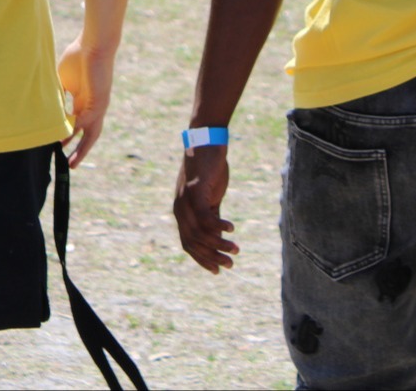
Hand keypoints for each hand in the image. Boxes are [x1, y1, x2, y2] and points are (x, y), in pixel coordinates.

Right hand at [56, 36, 113, 167]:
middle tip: (70, 165)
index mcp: (83, 101)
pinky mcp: (100, 100)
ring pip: (91, 132)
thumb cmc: (79, 56)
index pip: (76, 125)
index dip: (68, 137)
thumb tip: (47, 107)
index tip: (57, 147)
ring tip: (72, 162)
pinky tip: (68, 136)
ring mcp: (98, 105)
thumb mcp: (63, 79)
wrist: (93, 44)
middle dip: (79, 150)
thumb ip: (58, 94)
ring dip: (82, 147)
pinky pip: (89, 120)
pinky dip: (78, 129)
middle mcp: (92, 106)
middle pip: (88, 134)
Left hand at [174, 145, 237, 272]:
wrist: (206, 145)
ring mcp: (185, 201)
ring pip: (200, 234)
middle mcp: (180, 210)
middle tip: (230, 265)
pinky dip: (218, 227)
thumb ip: (211, 215)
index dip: (201, 259)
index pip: (188, 244)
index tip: (217, 270)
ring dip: (219, 245)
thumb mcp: (210, 198)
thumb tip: (219, 236)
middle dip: (211, 257)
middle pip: (193, 243)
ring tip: (235, 249)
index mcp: (182, 213)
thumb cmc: (209, 171)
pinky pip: (205, 218)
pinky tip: (231, 229)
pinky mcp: (195, 192)